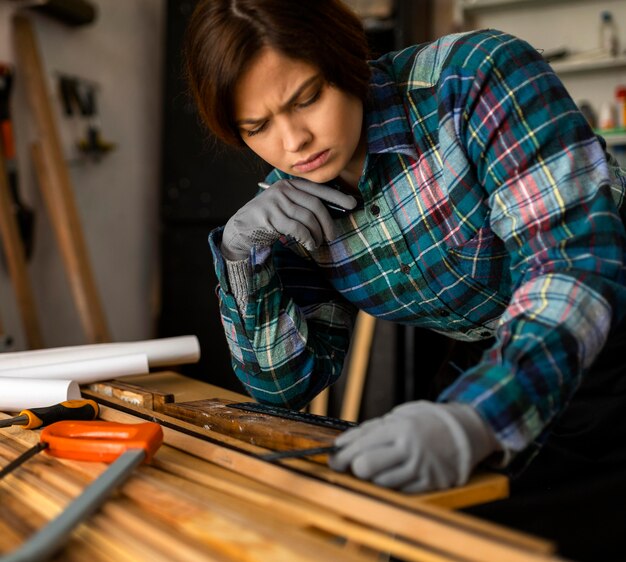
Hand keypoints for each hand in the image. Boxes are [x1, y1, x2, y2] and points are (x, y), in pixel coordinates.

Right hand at [221, 178, 357, 259]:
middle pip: (315, 205)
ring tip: (317, 243)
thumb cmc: (269, 219)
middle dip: (328, 223)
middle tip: (332, 236)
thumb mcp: (286, 206)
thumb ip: (304, 205)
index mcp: (290, 185)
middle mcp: (283, 190)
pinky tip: (309, 244)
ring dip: (317, 234)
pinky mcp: (270, 218)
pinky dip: (307, 238)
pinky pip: (297, 229)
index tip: (353, 204)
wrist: (241, 228)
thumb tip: (332, 214)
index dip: (337, 197)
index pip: (318, 189)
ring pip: (307, 218)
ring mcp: (276, 203)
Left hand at [329, 401, 498, 492]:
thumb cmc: (427, 421)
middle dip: (354, 467)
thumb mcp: (399, 415)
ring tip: (380, 465)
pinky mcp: (430, 483)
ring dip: (374, 476)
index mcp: (399, 428)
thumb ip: (371, 428)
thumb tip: (342, 442)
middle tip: (354, 464)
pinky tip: (396, 472)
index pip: (361, 445)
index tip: (332, 459)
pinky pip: (400, 490)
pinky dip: (393, 483)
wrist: (465, 431)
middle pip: (366, 467)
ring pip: (381, 482)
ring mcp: (420, 468)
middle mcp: (409, 449)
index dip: (342, 454)